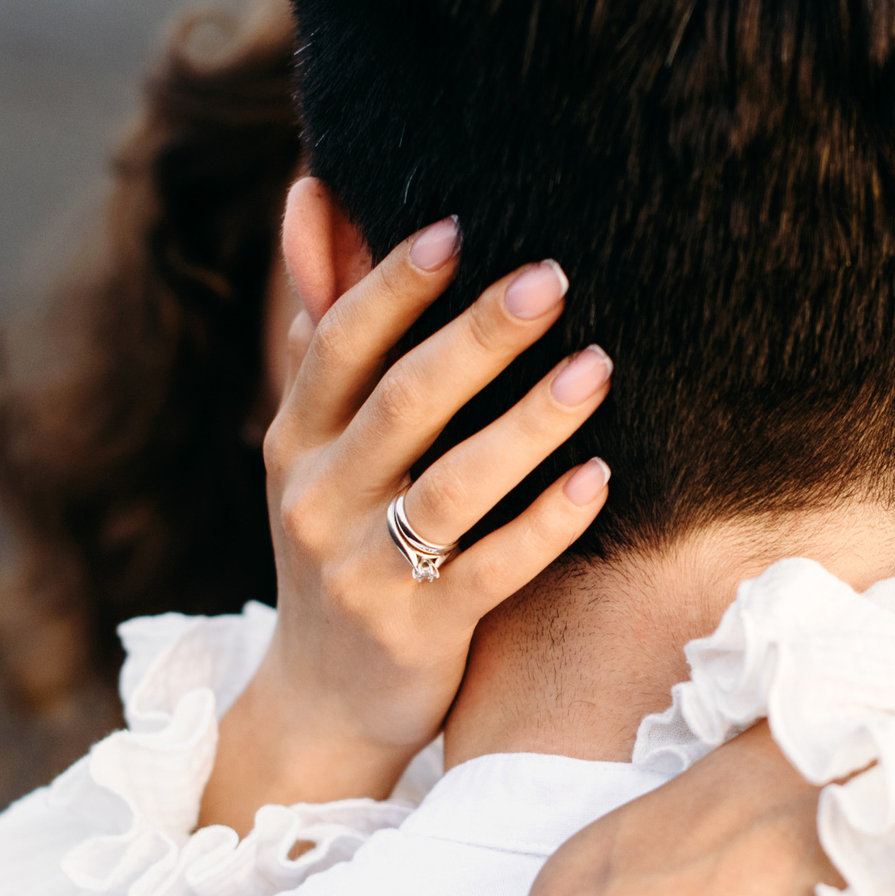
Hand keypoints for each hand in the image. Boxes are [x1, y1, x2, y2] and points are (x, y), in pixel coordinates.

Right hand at [203, 188, 612, 821]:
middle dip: (478, 336)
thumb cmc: (340, 549)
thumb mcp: (315, 447)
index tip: (457, 226)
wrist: (321, 706)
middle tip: (553, 277)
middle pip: (403, 403)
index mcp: (294, 443)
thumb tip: (313, 189)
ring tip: (599, 367)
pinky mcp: (420, 634)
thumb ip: (328, 328)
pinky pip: (492, 570)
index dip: (392, 285)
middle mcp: (318, 501)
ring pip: (452, 487)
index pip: (338, 347)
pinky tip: (600, 477)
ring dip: (528, 423)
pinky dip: (546, 523)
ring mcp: (366, 574)